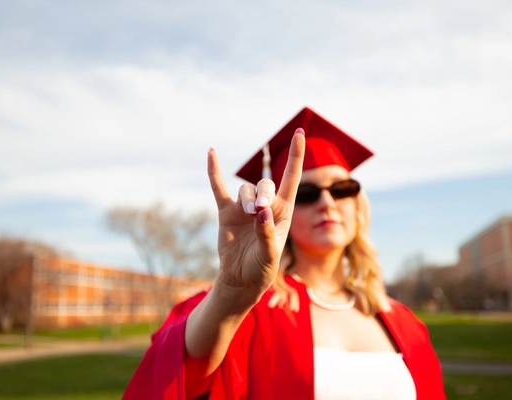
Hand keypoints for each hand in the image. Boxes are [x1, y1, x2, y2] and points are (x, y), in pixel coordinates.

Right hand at [207, 130, 304, 300]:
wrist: (242, 278)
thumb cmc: (263, 267)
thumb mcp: (270, 254)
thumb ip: (267, 233)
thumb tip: (261, 213)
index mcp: (283, 211)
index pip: (291, 177)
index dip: (296, 156)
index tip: (300, 133)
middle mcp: (265, 204)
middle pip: (265, 185)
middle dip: (263, 194)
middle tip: (259, 211)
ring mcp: (244, 207)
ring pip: (245, 189)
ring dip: (247, 199)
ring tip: (249, 215)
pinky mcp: (227, 212)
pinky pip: (219, 188)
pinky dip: (214, 172)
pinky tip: (211, 153)